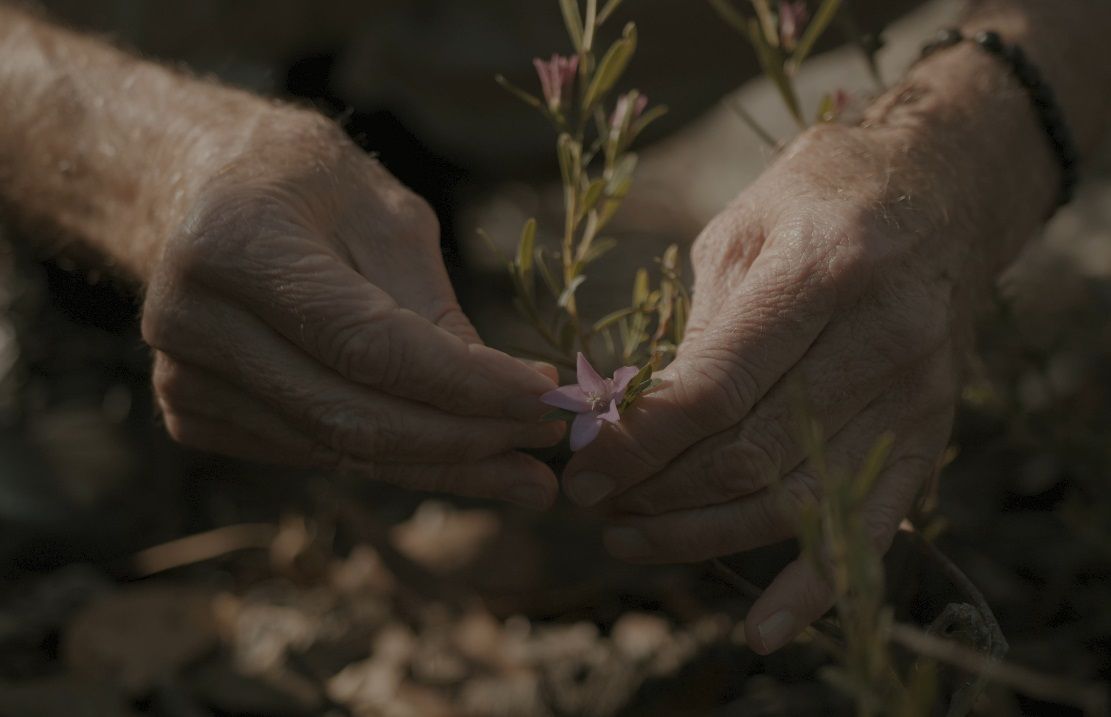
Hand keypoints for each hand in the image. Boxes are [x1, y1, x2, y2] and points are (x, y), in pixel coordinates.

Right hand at [141, 113, 562, 508]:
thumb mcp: (386, 216)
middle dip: (466, 439)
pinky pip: (315, 454)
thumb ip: (435, 309)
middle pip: (352, 417)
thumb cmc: (307, 187)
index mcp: (236, 245)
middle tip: (547, 441)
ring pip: (338, 451)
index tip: (547, 400)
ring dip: (441, 466)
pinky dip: (392, 459)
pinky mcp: (193, 415)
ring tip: (522, 468)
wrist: (199, 194)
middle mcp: (194, 321)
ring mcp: (182, 378)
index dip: (466, 384)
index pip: (369, 344)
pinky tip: (454, 453)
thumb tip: (507, 400)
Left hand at [562, 123, 1001, 649]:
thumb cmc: (822, 196)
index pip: (715, 390)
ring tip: (629, 538)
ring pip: (792, 499)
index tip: (582, 472)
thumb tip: (634, 418)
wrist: (945, 188)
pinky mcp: (931, 431)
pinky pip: (873, 527)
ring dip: (700, 533)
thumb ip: (697, 328)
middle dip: (656, 492)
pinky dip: (816, 585)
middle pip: (747, 454)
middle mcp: (880, 340)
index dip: (640, 444)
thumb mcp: (741, 231)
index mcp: (822, 273)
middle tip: (594, 503)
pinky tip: (762, 630)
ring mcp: (915, 395)